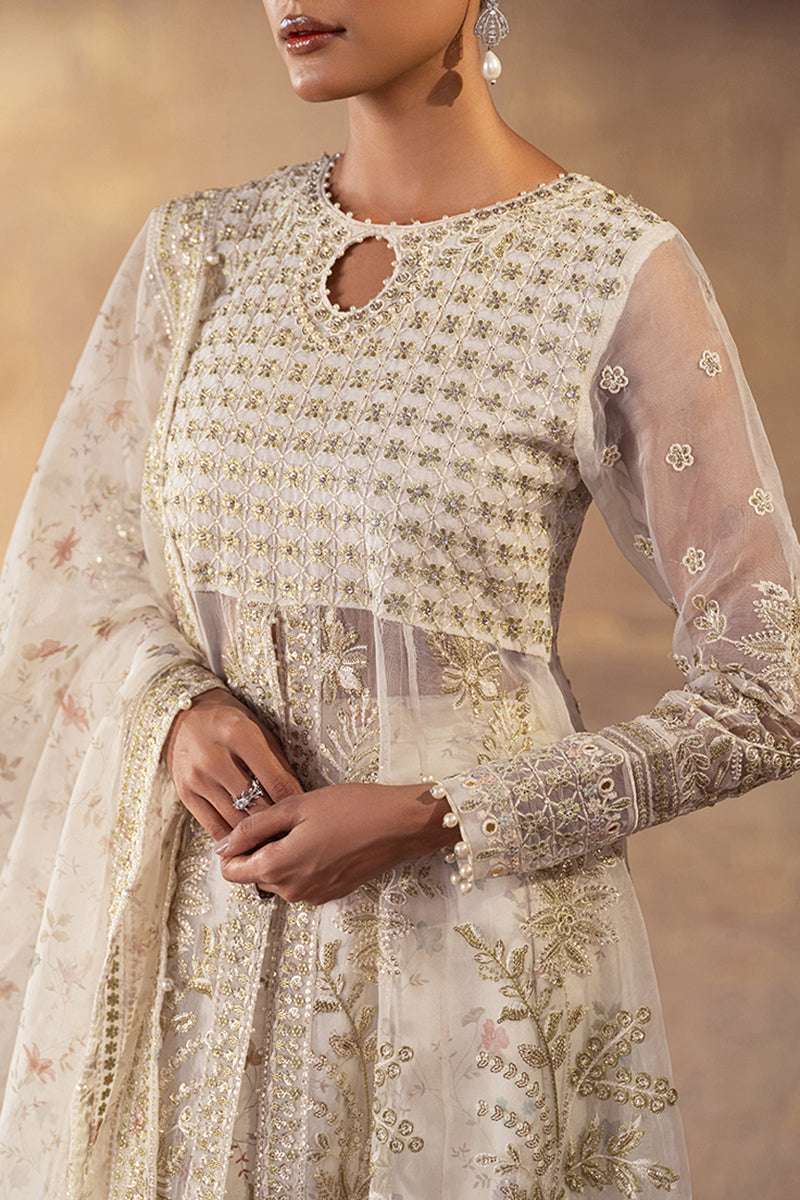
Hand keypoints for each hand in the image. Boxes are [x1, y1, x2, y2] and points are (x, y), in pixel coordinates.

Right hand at [164, 687, 301, 841]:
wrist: (183, 717)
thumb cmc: (228, 721)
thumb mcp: (258, 730)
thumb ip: (278, 763)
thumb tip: (297, 798)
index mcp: (240, 735)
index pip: (276, 781)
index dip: (293, 803)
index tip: (303, 815)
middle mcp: (216, 757)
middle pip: (256, 805)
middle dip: (277, 823)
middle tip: (292, 835)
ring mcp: (198, 778)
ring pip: (236, 821)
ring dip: (257, 836)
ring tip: (274, 842)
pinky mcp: (185, 794)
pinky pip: (213, 827)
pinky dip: (233, 839)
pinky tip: (247, 843)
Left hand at [216, 781, 456, 904]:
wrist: (400, 825)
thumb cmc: (351, 809)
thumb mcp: (296, 807)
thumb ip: (254, 827)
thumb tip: (223, 845)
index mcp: (277, 868)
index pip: (230, 871)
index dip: (233, 846)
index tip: (253, 825)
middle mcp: (291, 891)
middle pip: (254, 874)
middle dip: (261, 848)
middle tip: (289, 819)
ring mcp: (312, 897)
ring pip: (279, 877)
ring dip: (283, 855)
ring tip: (311, 827)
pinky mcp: (331, 894)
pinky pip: (301, 881)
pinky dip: (303, 862)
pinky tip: (325, 840)